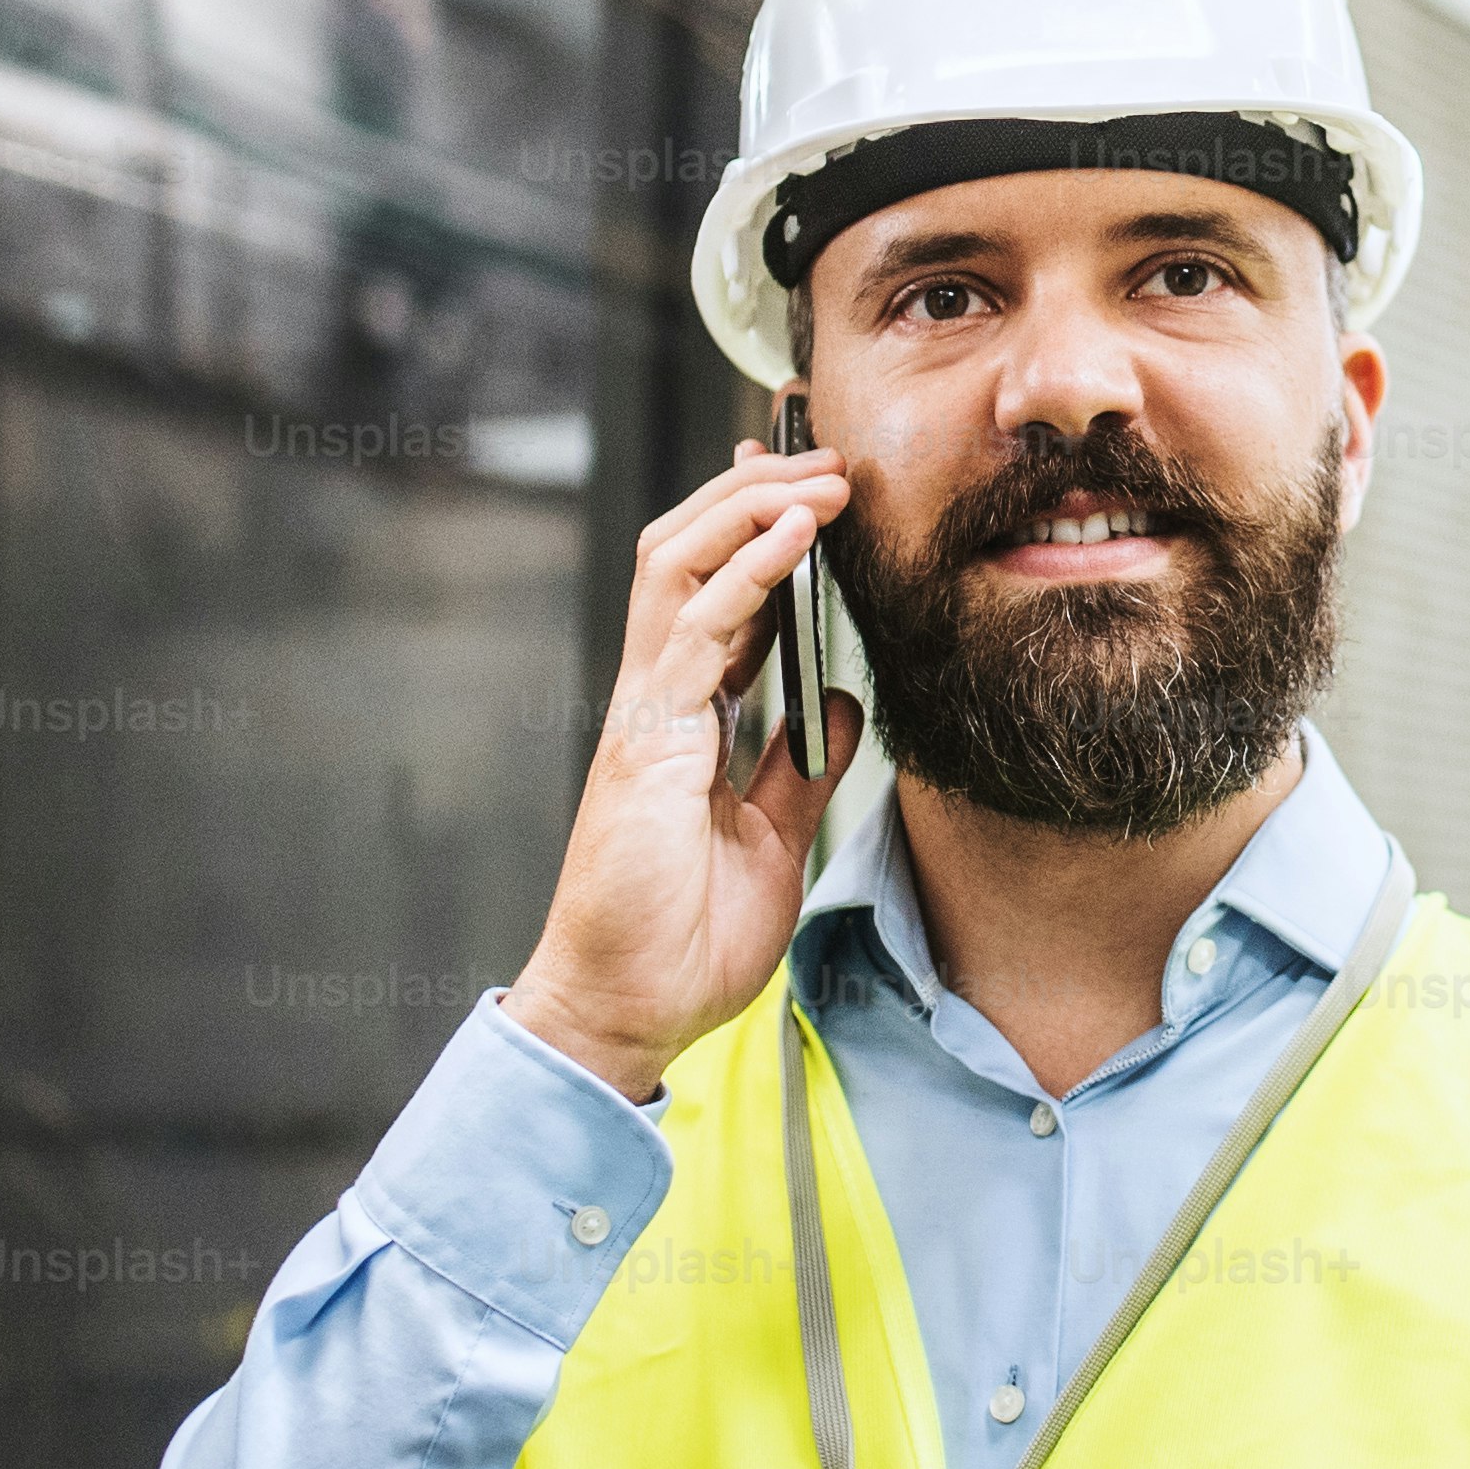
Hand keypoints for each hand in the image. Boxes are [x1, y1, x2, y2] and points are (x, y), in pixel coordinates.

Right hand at [506, 435, 862, 1096]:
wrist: (630, 1010)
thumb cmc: (683, 936)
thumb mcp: (773, 837)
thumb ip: (798, 764)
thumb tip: (838, 701)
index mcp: (685, 717)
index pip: (716, 591)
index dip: (758, 528)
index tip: (814, 484)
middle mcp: (657, 698)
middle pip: (687, 553)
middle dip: (754, 493)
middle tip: (829, 458)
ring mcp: (645, 713)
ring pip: (677, 566)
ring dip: (751, 510)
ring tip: (820, 477)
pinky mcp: (646, 740)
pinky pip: (693, 632)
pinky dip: (744, 574)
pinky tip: (793, 537)